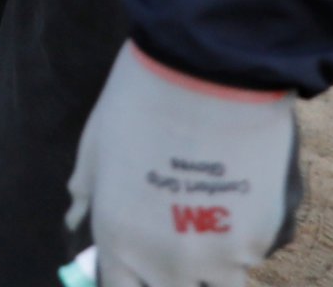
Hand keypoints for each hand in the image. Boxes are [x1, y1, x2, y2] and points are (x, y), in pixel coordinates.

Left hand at [66, 44, 298, 286]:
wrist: (211, 67)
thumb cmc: (145, 96)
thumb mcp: (99, 141)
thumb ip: (88, 187)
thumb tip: (75, 213)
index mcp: (118, 240)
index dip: (133, 280)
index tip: (143, 265)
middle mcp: (164, 262)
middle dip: (174, 271)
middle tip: (182, 229)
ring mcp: (215, 258)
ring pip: (218, 282)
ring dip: (216, 260)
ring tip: (216, 211)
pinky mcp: (258, 240)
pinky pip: (249, 254)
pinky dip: (246, 234)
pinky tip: (243, 191)